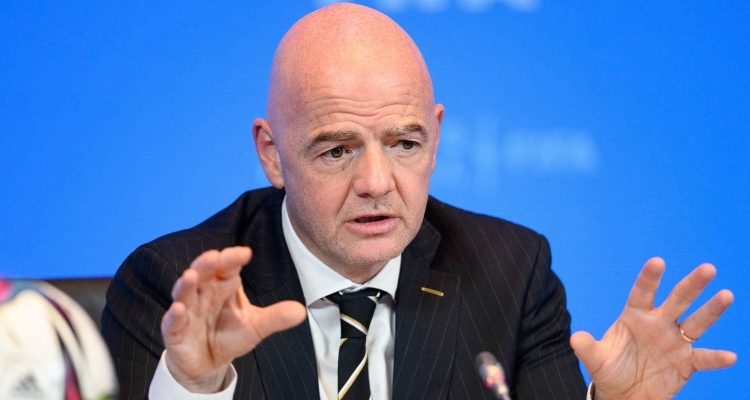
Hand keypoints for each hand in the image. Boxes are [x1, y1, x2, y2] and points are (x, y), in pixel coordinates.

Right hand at [161, 246, 306, 392]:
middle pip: (203, 273)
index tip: (245, 253)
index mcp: (223, 286)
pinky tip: (179, 309)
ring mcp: (187, 310)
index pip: (227, 267)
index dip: (233, 258)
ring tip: (190, 276)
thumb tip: (301, 311)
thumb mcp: (256, 326)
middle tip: (214, 256)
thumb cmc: (229, 335)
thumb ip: (276, 317)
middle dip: (206, 264)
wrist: (208, 363)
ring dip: (186, 284)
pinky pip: (172, 321)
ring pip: (184, 292)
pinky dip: (175, 314)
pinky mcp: (175, 331)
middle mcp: (203, 293)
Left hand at [571, 257, 735, 399]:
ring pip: (697, 322)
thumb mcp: (596, 359)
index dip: (649, 278)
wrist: (625, 394)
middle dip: (692, 284)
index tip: (657, 262)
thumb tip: (576, 338)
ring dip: (711, 310)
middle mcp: (659, 324)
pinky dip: (716, 358)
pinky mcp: (686, 363)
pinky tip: (730, 357)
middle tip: (708, 268)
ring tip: (726, 295)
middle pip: (678, 300)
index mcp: (635, 316)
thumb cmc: (610, 370)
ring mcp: (674, 342)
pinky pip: (704, 358)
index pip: (642, 293)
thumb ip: (587, 348)